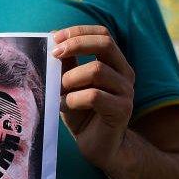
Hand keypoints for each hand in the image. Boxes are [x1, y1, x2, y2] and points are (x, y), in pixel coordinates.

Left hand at [53, 25, 134, 171]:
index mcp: (115, 63)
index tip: (55, 38)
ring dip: (70, 79)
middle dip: (76, 45)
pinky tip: (64, 106)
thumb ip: (66, 63)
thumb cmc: (82, 113)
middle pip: (105, 43)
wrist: (98, 147)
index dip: (79, 32)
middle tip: (54, 55)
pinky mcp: (122, 110)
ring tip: (58, 92)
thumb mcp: (70, 84)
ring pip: (96, 70)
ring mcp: (126, 92)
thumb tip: (52, 37)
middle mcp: (125, 73)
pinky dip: (73, 99)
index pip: (103, 34)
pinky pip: (94, 96)